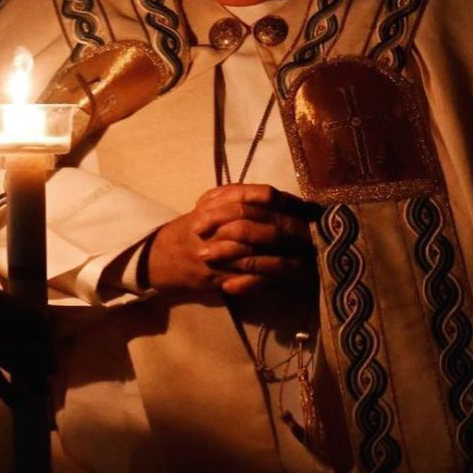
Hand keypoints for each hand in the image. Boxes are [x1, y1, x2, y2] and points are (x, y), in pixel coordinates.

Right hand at [0, 276, 53, 405]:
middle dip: (41, 357)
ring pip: (10, 358)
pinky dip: (7, 390)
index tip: (52, 346)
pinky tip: (21, 401)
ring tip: (43, 388)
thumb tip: (39, 328)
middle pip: (24, 340)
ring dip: (30, 374)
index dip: (45, 335)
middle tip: (54, 369)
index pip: (31, 318)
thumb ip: (9, 312)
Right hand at [147, 184, 319, 296]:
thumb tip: (275, 194)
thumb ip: (234, 196)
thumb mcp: (208, 205)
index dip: (282, 200)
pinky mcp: (216, 277)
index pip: (251, 196)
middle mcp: (212, 226)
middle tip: (313, 230)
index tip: (304, 205)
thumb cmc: (188, 229)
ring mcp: (214, 253)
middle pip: (257, 222)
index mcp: (212, 204)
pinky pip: (248, 276)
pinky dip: (270, 275)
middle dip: (288, 227)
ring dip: (284, 254)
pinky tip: (289, 274)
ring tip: (308, 254)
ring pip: (254, 251)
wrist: (158, 258)